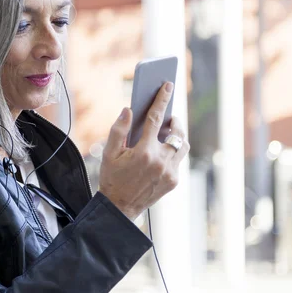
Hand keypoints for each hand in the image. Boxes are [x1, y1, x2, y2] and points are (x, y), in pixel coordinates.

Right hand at [98, 82, 189, 220]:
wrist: (120, 207)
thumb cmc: (112, 177)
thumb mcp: (109, 153)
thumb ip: (118, 130)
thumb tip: (128, 110)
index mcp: (143, 152)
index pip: (155, 119)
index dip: (162, 100)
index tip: (168, 85)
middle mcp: (160, 161)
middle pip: (177, 133)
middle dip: (175, 121)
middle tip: (169, 117)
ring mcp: (169, 173)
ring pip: (182, 147)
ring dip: (177, 137)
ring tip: (168, 132)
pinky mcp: (173, 181)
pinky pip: (178, 160)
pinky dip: (172, 152)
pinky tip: (162, 151)